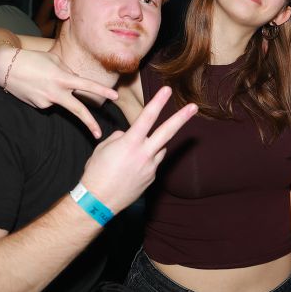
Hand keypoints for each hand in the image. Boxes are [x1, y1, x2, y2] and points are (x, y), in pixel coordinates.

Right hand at [0, 46, 118, 137]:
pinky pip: (48, 101)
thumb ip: (68, 72)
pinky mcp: (38, 106)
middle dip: (89, 123)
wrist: (5, 67)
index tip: (115, 97)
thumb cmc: (32, 59)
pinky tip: (35, 87)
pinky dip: (46, 95)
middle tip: (99, 134)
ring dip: (58, 93)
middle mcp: (56, 92)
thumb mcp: (54, 61)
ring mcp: (46, 101)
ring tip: (40, 79)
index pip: (87, 85)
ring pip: (61, 101)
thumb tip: (76, 82)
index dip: (102, 91)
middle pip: (77, 110)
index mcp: (62, 78)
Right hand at [81, 86, 196, 212]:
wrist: (98, 201)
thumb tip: (128, 135)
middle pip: (167, 132)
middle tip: (194, 106)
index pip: (147, 117)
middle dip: (182, 118)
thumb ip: (119, 137)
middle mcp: (144, 154)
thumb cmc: (96, 172)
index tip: (167, 90)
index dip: (158, 102)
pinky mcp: (152, 178)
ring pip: (159, 148)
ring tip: (129, 158)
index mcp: (130, 143)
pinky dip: (146, 161)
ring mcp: (150, 167)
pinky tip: (130, 169)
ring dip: (152, 146)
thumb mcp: (103, 148)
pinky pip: (153, 163)